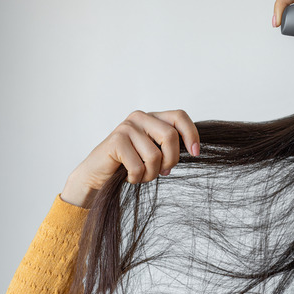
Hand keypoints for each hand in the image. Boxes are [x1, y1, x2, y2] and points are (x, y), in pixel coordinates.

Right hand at [60, 110, 199, 207]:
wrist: (97, 175)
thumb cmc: (129, 165)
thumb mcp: (154, 152)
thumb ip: (170, 146)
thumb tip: (193, 149)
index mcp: (152, 118)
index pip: (179, 116)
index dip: (191, 134)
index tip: (195, 153)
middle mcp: (140, 117)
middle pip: (170, 136)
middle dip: (171, 160)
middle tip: (163, 172)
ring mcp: (127, 127)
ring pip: (155, 155)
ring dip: (152, 174)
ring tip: (142, 176)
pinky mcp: (116, 141)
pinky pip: (138, 166)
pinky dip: (137, 178)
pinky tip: (129, 177)